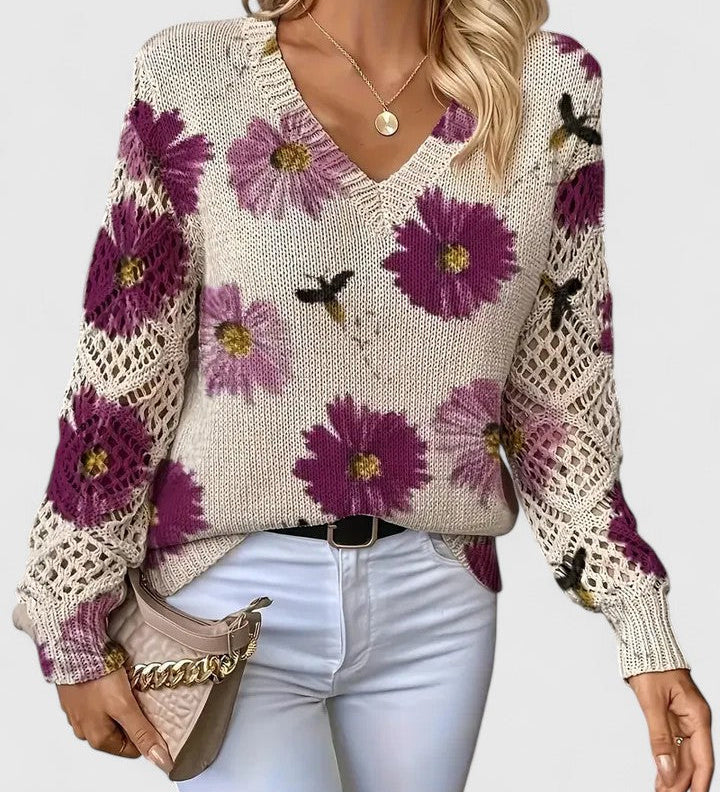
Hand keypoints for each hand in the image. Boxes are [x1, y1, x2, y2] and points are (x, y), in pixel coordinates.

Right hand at [56, 667, 172, 773]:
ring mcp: (79, 714)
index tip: (152, 715)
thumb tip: (158, 757)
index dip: (145, 733)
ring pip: (109, 717)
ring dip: (121, 705)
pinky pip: (99, 702)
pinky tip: (113, 681)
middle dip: (132, 717)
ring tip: (126, 687)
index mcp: (98, 739)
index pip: (131, 749)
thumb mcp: (125, 707)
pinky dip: (109, 694)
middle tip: (138, 698)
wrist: (73, 651)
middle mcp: (85, 731)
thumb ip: (141, 732)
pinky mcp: (77, 697)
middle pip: (120, 733)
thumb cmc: (97, 678)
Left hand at [627, 668, 713, 790]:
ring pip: (682, 754)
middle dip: (682, 783)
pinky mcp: (672, 715)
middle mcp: (694, 720)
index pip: (703, 758)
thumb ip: (659, 736)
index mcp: (697, 716)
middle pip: (692, 760)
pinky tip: (661, 776)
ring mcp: (684, 718)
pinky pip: (673, 743)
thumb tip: (666, 769)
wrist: (644, 644)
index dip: (698, 782)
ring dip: (674, 775)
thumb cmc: (650, 664)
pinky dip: (668, 761)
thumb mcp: (652, 701)